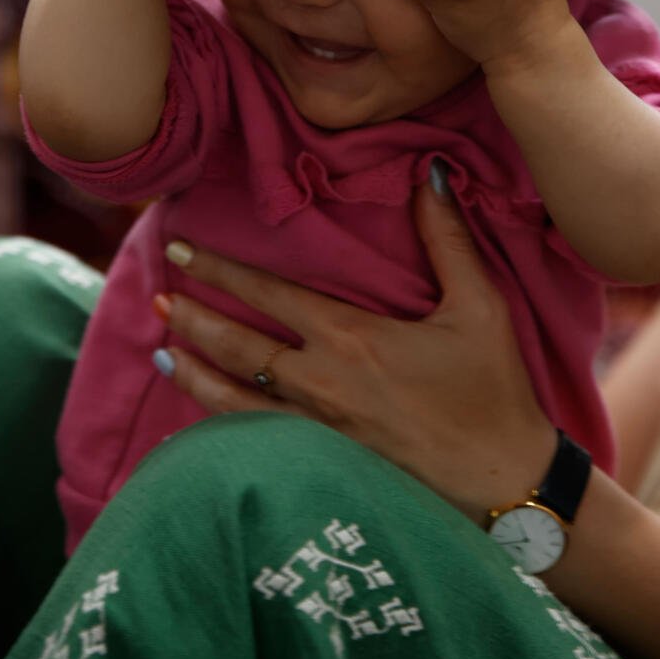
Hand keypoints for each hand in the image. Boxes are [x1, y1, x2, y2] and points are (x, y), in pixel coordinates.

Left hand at [154, 172, 555, 517]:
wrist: (503, 485)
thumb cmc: (494, 392)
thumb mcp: (480, 305)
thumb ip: (448, 237)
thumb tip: (430, 173)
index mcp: (352, 338)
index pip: (270, 295)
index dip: (222, 272)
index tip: (182, 251)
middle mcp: (322, 382)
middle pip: (239, 345)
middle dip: (193, 317)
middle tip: (155, 295)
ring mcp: (317, 430)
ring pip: (234, 398)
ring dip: (193, 372)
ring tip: (159, 351)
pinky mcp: (323, 466)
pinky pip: (257, 441)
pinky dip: (221, 424)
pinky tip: (202, 419)